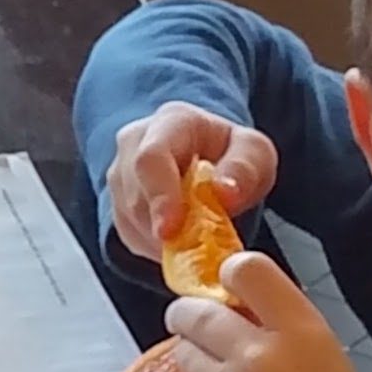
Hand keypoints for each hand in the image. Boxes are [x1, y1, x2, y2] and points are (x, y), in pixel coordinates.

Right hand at [103, 100, 274, 259]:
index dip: (158, 195)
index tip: (171, 230)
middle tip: (191, 250)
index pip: (151, 157)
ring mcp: (120, 174)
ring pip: (128, 218)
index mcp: (171, 122)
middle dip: (160, 228)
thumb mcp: (254, 153)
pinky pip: (129, 234)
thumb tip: (225, 192)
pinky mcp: (116, 203)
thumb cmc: (231, 155)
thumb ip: (245, 168)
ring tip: (194, 242)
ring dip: (160, 240)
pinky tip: (180, 242)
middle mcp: (134, 142)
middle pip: (133, 194)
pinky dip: (155, 247)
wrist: (209, 162)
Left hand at [165, 251, 371, 371]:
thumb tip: (247, 315)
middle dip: (187, 314)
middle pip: (198, 312)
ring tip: (209, 366)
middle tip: (188, 319)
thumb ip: (286, 332)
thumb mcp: (327, 360)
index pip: (248, 270)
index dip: (232, 273)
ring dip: (192, 353)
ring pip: (185, 352)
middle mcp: (258, 351)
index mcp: (301, 329)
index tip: (227, 283)